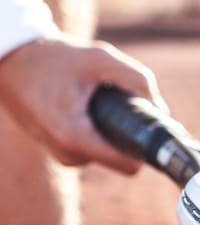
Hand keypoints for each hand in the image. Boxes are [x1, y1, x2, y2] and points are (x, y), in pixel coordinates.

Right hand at [0, 37, 167, 173]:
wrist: (12, 61)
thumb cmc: (54, 59)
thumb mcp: (100, 58)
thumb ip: (137, 80)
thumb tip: (161, 109)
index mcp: (75, 137)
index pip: (129, 166)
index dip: (147, 150)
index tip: (155, 131)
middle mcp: (67, 154)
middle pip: (121, 158)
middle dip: (127, 133)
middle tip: (121, 102)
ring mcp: (61, 155)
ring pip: (107, 151)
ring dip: (110, 129)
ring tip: (97, 100)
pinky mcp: (59, 150)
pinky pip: (92, 146)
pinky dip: (97, 129)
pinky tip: (88, 106)